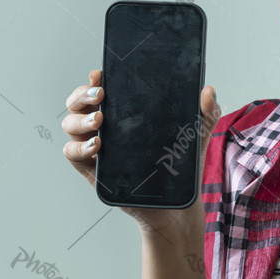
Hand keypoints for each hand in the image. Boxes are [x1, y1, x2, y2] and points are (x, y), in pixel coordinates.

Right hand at [62, 68, 221, 235]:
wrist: (178, 205)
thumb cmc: (181, 168)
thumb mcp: (195, 138)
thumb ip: (204, 114)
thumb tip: (209, 91)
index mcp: (125, 116)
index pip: (100, 91)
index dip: (94, 81)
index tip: (100, 74)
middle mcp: (106, 129)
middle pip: (78, 104)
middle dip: (82, 94)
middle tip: (100, 95)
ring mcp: (98, 150)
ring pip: (70, 125)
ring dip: (80, 119)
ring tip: (99, 120)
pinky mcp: (94, 171)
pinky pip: (72, 155)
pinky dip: (78, 147)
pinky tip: (96, 145)